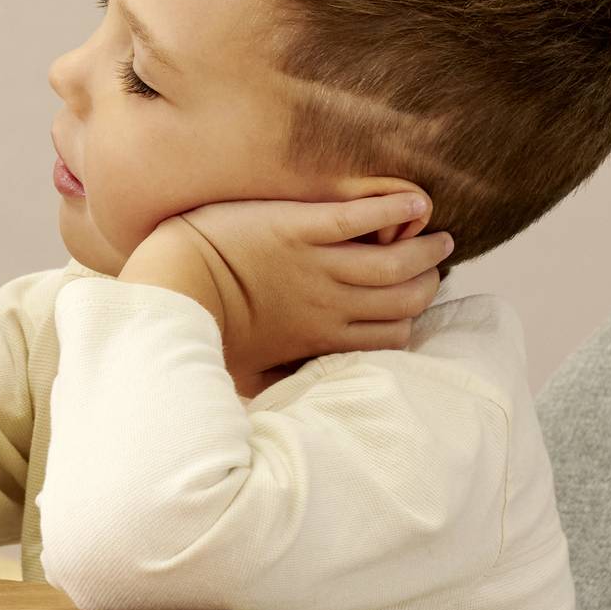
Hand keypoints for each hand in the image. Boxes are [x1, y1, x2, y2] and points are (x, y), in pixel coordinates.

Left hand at [121, 185, 455, 378]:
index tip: (413, 304)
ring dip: (425, 249)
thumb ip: (281, 382)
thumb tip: (291, 404)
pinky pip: (363, 220)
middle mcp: (329, 305)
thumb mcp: (248, 372)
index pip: (393, 337)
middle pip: (405, 300)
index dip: (410, 320)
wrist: (173, 285)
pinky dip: (397, 211)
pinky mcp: (302, 228)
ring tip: (437, 237)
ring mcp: (318, 266)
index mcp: (320, 339)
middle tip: (435, 264)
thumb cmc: (204, 330)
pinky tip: (416, 204)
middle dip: (427, 283)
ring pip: (396, 263)